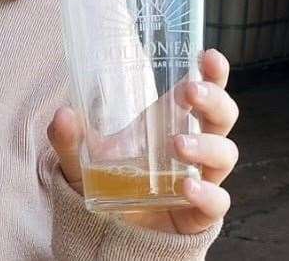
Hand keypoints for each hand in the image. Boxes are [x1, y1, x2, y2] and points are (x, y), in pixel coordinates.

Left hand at [47, 49, 239, 233]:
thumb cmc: (105, 183)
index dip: (213, 73)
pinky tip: (186, 186)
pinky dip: (206, 193)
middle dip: (213, 101)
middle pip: (222, 117)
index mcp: (169, 122)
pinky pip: (217, 201)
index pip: (202, 91)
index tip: (209, 57)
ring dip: (206, 146)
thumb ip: (67, 138)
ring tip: (177, 145)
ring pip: (226, 155)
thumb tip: (63, 114)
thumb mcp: (78, 158)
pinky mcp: (200, 213)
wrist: (109, 233)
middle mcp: (193, 147)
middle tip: (190, 93)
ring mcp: (201, 178)